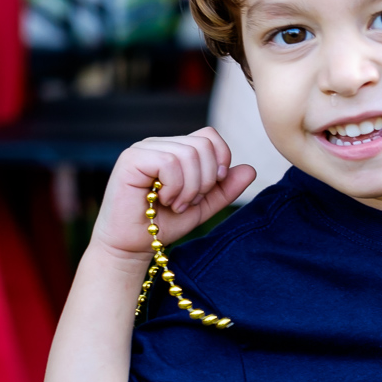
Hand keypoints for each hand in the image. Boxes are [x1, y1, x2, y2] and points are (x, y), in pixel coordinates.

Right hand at [91, 127, 255, 259]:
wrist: (134, 245)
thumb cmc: (165, 224)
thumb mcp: (204, 206)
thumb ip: (225, 188)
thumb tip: (250, 169)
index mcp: (176, 149)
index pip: (209, 136)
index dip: (220, 160)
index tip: (211, 186)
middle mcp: (160, 144)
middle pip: (203, 145)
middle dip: (205, 180)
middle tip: (189, 202)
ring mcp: (144, 148)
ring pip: (188, 154)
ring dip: (189, 187)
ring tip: (176, 204)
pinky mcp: (131, 159)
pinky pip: (169, 162)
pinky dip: (175, 187)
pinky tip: (163, 200)